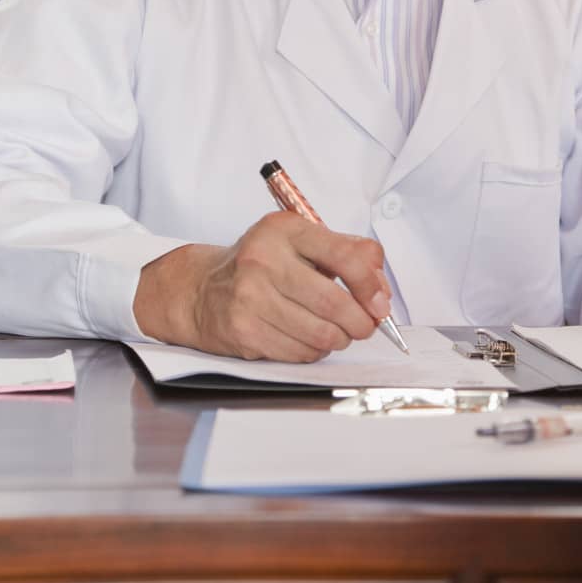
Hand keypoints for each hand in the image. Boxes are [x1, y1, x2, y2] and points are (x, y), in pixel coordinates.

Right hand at [133, 211, 391, 361]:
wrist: (201, 290)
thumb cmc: (260, 264)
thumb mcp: (300, 241)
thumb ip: (347, 253)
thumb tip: (380, 288)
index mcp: (285, 230)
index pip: (343, 256)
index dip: (370, 284)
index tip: (380, 302)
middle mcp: (264, 260)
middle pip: (333, 302)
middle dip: (360, 321)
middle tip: (365, 325)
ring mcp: (250, 297)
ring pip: (319, 333)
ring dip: (339, 339)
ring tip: (337, 332)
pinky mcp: (244, 330)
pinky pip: (299, 352)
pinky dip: (314, 350)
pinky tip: (309, 338)